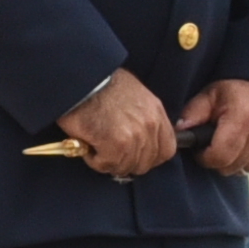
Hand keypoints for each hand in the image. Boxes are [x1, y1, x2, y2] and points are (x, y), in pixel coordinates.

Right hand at [60, 70, 180, 179]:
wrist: (81, 80)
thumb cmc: (101, 84)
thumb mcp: (135, 95)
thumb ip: (144, 118)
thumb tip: (140, 138)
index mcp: (156, 113)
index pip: (167, 150)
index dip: (149, 158)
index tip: (134, 156)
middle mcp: (149, 126)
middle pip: (145, 163)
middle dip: (127, 162)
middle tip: (110, 153)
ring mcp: (134, 137)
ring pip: (125, 167)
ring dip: (109, 161)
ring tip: (96, 147)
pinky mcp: (115, 145)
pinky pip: (107, 165)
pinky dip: (95, 161)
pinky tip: (89, 147)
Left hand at [184, 82, 248, 177]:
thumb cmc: (240, 90)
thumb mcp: (213, 94)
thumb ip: (193, 113)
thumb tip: (177, 131)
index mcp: (242, 120)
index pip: (219, 157)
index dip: (205, 157)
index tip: (202, 150)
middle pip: (230, 167)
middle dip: (219, 159)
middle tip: (217, 143)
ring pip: (245, 169)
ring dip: (236, 160)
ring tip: (235, 140)